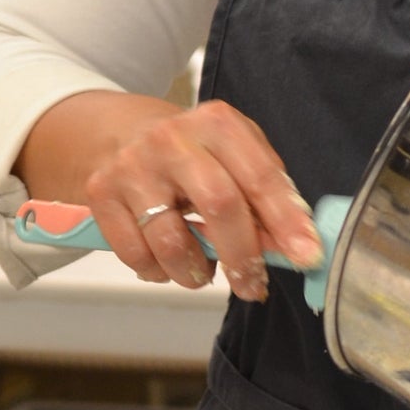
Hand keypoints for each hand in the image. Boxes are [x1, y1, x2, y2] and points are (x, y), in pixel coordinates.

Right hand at [18, 91, 319, 302]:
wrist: (120, 134)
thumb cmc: (192, 155)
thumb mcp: (235, 157)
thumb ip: (265, 198)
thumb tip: (290, 247)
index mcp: (217, 124)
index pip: (260, 176)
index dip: (286, 221)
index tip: (307, 256)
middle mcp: (173, 139)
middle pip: (219, 205)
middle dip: (243, 256)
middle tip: (253, 285)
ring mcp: (133, 166)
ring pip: (172, 242)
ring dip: (196, 273)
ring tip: (203, 271)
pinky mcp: (102, 193)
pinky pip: (137, 255)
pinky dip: (158, 272)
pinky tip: (166, 261)